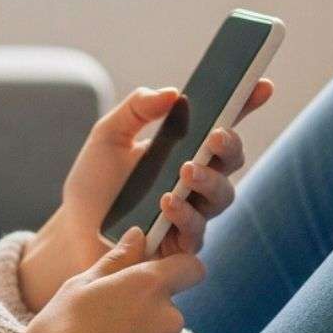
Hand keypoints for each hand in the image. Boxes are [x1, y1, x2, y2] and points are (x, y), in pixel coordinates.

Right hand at [18, 225, 203, 332]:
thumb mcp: (79, 286)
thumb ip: (117, 260)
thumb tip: (138, 235)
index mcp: (147, 285)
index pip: (190, 266)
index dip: (176, 267)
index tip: (155, 272)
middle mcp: (168, 316)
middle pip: (170, 302)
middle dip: (147, 305)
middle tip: (108, 316)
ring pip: (164, 332)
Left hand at [19, 77, 272, 310]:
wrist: (71, 231)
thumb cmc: (95, 183)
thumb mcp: (108, 135)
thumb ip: (137, 108)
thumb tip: (173, 93)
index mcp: (185, 148)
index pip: (222, 123)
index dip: (246, 104)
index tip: (261, 85)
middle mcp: (196, 181)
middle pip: (231, 161)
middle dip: (229, 146)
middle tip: (215, 136)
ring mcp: (193, 213)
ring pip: (221, 197)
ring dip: (209, 181)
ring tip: (186, 171)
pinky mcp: (181, 247)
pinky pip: (195, 233)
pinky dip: (184, 215)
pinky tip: (167, 203)